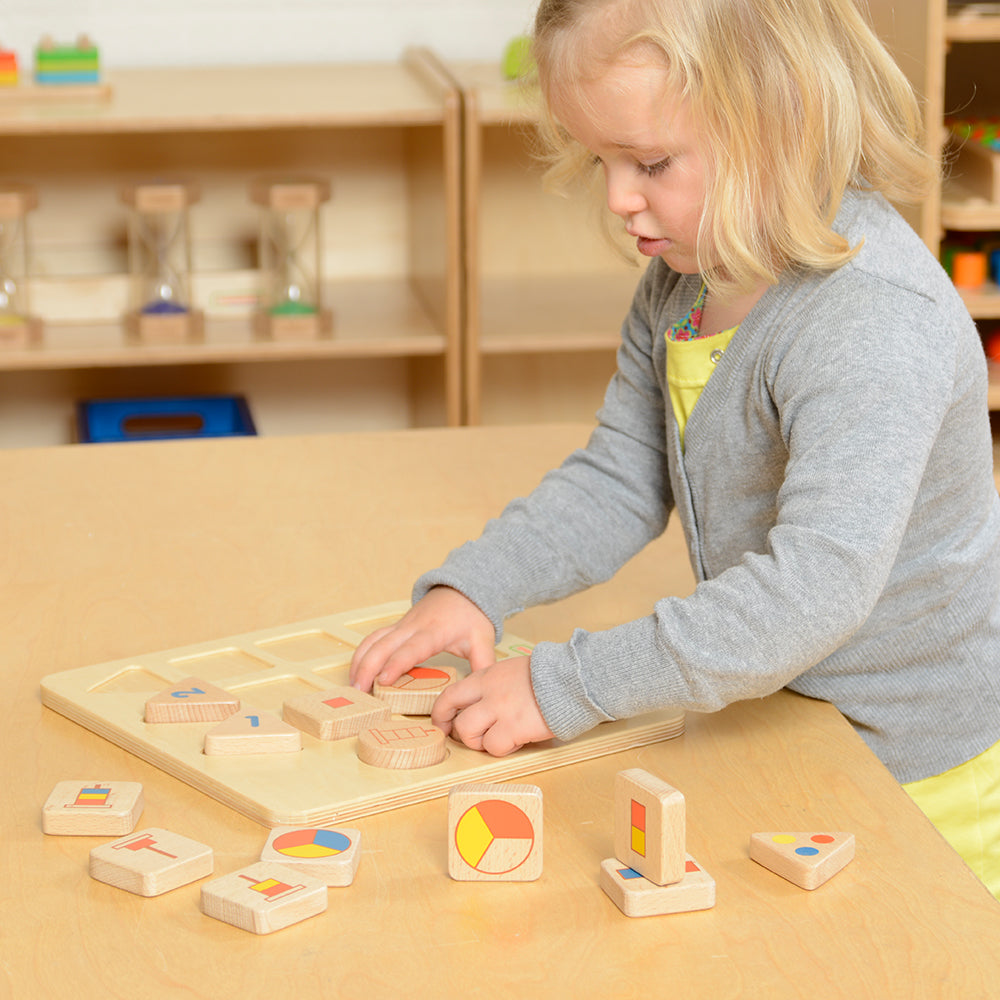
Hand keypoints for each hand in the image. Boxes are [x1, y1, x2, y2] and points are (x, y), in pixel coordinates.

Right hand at [349, 587, 496, 691]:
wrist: (463, 590)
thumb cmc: (472, 616)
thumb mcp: (483, 640)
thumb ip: (482, 666)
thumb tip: (480, 693)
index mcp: (434, 632)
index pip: (412, 649)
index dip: (396, 664)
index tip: (383, 680)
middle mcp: (413, 627)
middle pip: (384, 645)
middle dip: (368, 667)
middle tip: (359, 692)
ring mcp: (402, 625)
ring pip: (373, 640)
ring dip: (360, 661)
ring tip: (353, 686)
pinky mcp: (396, 627)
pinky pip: (373, 638)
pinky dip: (362, 653)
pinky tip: (356, 671)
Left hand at [430, 656, 553, 756]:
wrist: (571, 678)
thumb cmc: (548, 675)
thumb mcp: (512, 670)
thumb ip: (494, 684)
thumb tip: (482, 702)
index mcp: (487, 676)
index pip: (450, 695)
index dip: (441, 714)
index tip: (443, 725)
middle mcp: (488, 693)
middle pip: (457, 720)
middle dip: (461, 734)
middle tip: (472, 739)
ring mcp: (500, 710)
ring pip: (470, 734)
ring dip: (481, 743)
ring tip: (499, 738)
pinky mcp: (514, 727)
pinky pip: (494, 746)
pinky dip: (503, 748)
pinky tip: (517, 740)